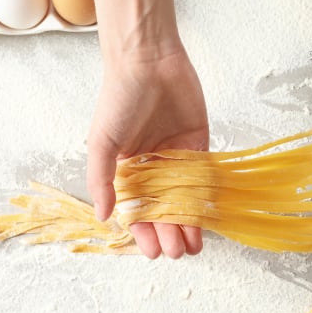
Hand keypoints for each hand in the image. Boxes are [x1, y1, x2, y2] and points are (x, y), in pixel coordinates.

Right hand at [87, 46, 207, 258]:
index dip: (144, 232)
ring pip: (185, 199)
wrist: (149, 61)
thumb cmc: (119, 98)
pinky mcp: (199, 143)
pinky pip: (204, 177)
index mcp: (126, 169)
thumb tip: (104, 217)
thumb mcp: (103, 142)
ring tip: (193, 246)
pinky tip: (208, 218)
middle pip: (163, 209)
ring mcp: (177, 157)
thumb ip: (103, 180)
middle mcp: (152, 167)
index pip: (137, 209)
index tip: (153, 251)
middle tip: (177, 252)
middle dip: (169, 233)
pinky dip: (206, 198)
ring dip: (189, 224)